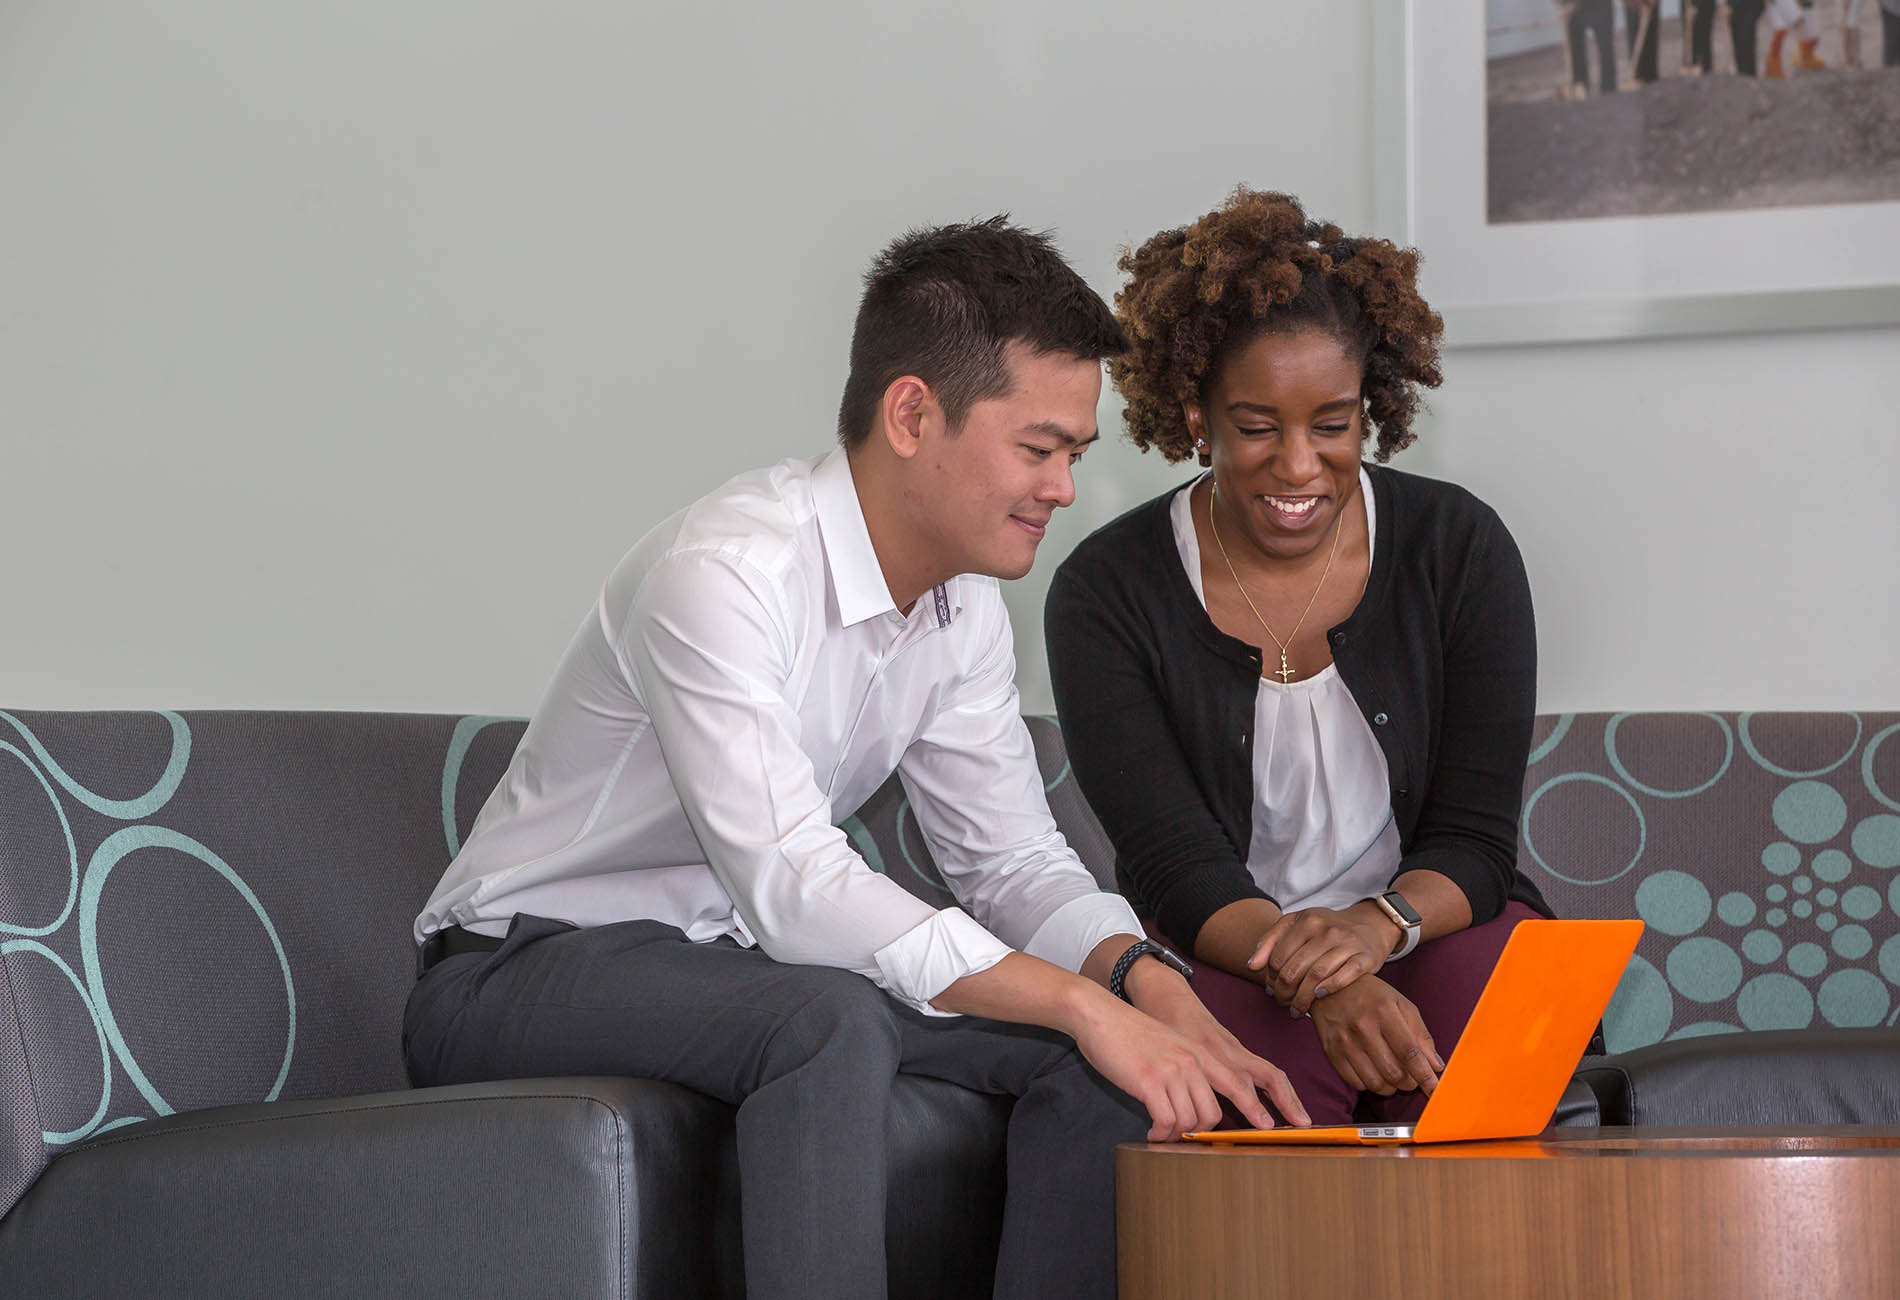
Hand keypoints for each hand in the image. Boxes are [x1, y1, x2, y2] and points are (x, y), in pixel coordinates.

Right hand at [1067, 966, 1309, 1141]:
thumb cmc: (1131, 1034)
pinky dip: (1159, 1134)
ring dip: (1175, 1136)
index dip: (1256, 1108)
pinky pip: (1165, 1122)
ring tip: (1161, 1134)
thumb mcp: (1170, 1046)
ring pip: (1189, 1121)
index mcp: (1200, 1053)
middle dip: (1199, 1133)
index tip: (1268, 1129)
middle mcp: (1191, 1061)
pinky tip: (1150, 1133)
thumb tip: (1196, 1102)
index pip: (1239, 1083)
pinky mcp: (1149, 1081)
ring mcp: (1171, 1071)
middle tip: (1182, 1137)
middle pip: (1213, 1113)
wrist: (1100, 1015)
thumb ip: (1188, 1068)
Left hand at [1248, 904, 1395, 1014]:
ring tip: (1297, 1009)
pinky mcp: (1366, 958)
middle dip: (1283, 993)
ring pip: (1316, 976)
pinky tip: (1318, 997)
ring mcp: (1347, 943)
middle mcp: (1327, 930)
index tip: (1271, 989)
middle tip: (1282, 1003)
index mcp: (1306, 921)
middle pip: (1294, 969)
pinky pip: (1344, 977)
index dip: (1270, 978)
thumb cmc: (1326, 929)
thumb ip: (1270, 941)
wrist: (1368, 926)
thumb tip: (1252, 965)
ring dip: (1302, 999)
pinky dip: (1328, 989)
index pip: (1278, 957)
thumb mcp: (1296, 924)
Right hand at [1307, 975, 1443, 1096]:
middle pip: (1394, 1072)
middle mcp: (1363, 1027)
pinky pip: (1356, 1083)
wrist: (1330, 985)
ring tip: (1394, 1076)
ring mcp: (1345, 1041)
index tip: (1435, 1090)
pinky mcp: (1331, 1052)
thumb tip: (1435, 1065)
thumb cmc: (1371, 995)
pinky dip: (1371, 1085)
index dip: (1425, 1075)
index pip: (1409, 1052)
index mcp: (1384, 1012)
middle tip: (1412, 1077)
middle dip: (1409, 1083)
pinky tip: (1375, 1072)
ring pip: (1376, 1083)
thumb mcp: (1401, 1004)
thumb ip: (1421, 1035)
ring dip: (1391, 1087)